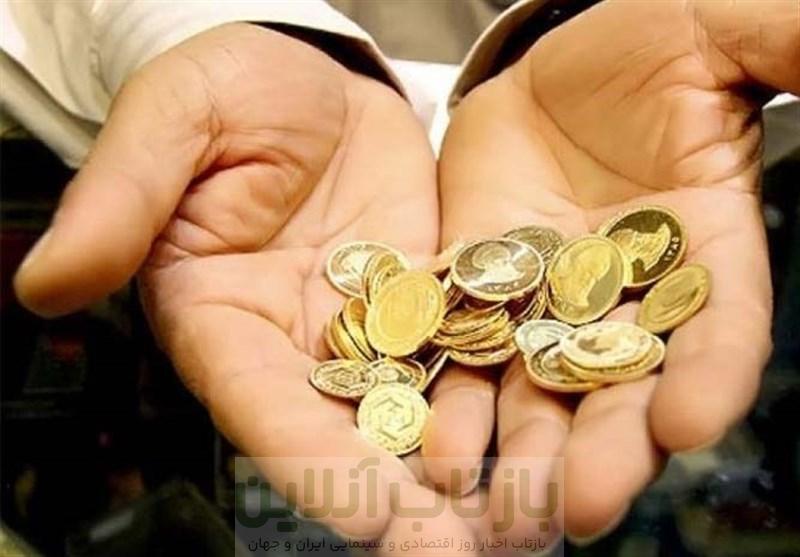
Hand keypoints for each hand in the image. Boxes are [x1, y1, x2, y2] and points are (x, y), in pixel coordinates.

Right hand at [14, 24, 476, 543]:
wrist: (307, 69)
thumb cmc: (226, 87)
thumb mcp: (169, 125)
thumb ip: (120, 202)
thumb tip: (48, 283)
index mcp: (222, 317)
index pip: (262, 406)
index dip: (313, 464)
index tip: (374, 525)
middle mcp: (297, 341)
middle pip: (348, 429)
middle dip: (402, 496)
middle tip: (463, 553)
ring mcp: (370, 321)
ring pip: (417, 403)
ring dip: (467, 463)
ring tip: (526, 518)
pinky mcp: (428, 291)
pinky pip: (468, 342)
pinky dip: (502, 388)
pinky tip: (548, 429)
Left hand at [438, 0, 797, 541]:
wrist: (555, 66)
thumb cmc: (649, 48)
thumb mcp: (717, 35)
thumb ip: (777, 50)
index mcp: (702, 248)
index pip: (718, 323)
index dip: (708, 373)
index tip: (690, 425)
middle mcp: (625, 294)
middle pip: (623, 382)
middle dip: (606, 444)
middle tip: (583, 505)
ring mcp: (545, 298)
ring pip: (538, 386)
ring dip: (522, 447)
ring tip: (502, 506)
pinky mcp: (477, 286)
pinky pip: (464, 347)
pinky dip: (451, 396)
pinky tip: (433, 443)